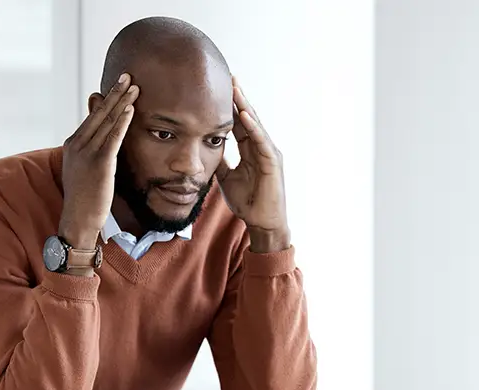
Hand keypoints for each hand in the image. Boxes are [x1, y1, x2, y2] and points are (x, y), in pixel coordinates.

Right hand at [58, 73, 139, 249]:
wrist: (78, 219)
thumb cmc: (85, 199)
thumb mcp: (86, 171)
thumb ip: (94, 154)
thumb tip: (105, 143)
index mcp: (73, 144)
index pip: (93, 117)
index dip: (107, 100)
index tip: (119, 86)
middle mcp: (77, 144)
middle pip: (99, 113)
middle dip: (115, 93)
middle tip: (128, 76)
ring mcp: (86, 152)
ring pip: (107, 121)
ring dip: (122, 102)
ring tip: (134, 87)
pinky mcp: (99, 163)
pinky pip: (113, 137)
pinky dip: (122, 121)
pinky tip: (130, 109)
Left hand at [217, 78, 289, 253]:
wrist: (262, 223)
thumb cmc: (248, 203)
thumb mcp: (226, 178)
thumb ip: (220, 162)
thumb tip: (206, 150)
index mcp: (251, 150)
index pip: (239, 123)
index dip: (229, 107)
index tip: (218, 89)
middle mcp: (262, 148)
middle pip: (248, 118)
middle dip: (238, 98)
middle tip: (228, 76)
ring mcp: (269, 153)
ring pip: (255, 125)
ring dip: (245, 106)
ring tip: (235, 87)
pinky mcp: (272, 163)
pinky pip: (261, 141)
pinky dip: (252, 127)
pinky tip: (242, 114)